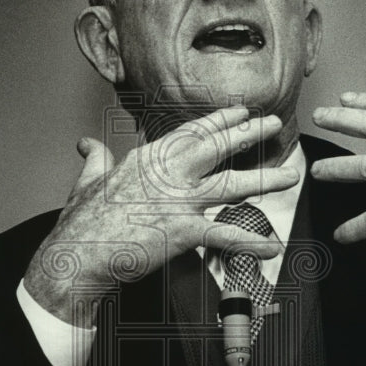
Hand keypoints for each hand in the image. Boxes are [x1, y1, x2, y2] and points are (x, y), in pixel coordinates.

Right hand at [24, 106, 299, 326]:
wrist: (76, 254)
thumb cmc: (80, 223)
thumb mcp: (86, 182)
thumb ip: (95, 160)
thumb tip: (87, 145)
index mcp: (147, 159)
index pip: (190, 133)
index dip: (219, 121)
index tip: (240, 111)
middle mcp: (167, 173)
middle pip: (216, 148)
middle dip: (248, 134)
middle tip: (273, 122)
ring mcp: (177, 201)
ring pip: (230, 184)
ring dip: (263, 178)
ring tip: (290, 174)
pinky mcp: (182, 231)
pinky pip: (224, 236)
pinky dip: (250, 243)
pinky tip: (272, 246)